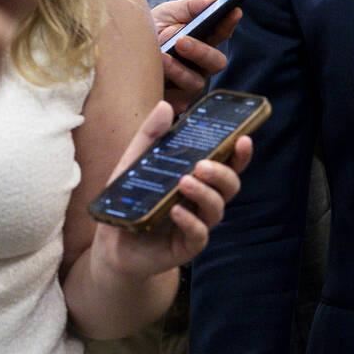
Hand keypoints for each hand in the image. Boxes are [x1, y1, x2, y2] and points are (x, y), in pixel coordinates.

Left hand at [90, 100, 251, 279]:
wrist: (111, 242)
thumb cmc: (129, 201)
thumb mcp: (135, 163)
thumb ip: (151, 136)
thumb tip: (165, 106)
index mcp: (199, 179)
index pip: (228, 164)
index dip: (240, 153)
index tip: (243, 138)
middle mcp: (203, 201)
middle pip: (230, 186)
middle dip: (223, 172)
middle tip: (202, 165)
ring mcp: (197, 224)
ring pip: (217, 208)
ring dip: (205, 194)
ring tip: (185, 182)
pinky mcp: (186, 246)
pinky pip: (198, 234)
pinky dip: (191, 222)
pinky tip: (177, 211)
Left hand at [151, 0, 237, 113]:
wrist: (120, 56)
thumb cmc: (148, 33)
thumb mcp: (166, 15)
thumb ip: (190, 8)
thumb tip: (213, 1)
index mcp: (202, 42)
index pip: (221, 33)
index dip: (228, 23)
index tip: (232, 11)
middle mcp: (200, 66)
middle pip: (216, 62)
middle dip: (202, 51)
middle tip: (182, 41)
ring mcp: (189, 86)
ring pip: (196, 83)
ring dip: (179, 70)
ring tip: (162, 57)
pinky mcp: (175, 103)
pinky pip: (178, 100)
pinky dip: (165, 87)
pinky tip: (154, 79)